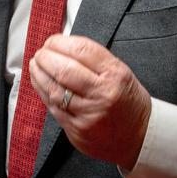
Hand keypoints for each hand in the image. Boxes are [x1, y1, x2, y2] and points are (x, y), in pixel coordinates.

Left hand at [29, 35, 150, 170]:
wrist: (140, 137)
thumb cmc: (128, 101)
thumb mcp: (121, 72)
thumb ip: (93, 59)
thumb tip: (62, 46)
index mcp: (115, 75)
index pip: (81, 50)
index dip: (60, 42)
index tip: (52, 41)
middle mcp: (103, 95)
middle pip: (64, 70)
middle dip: (46, 57)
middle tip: (41, 53)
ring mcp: (89, 115)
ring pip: (54, 90)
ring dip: (39, 74)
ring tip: (36, 65)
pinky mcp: (77, 131)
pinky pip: (53, 108)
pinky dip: (43, 92)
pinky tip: (40, 83)